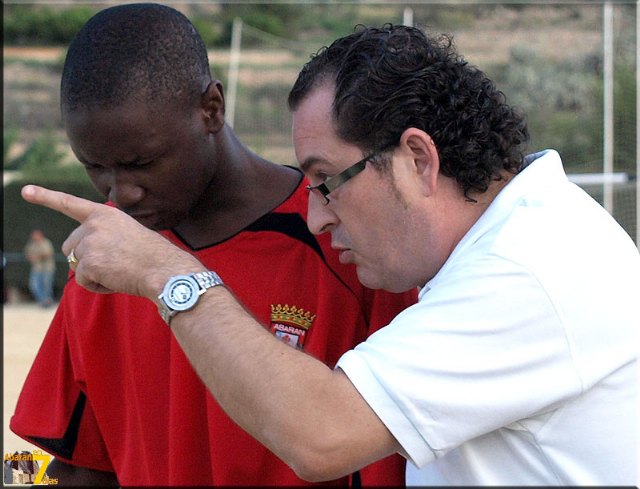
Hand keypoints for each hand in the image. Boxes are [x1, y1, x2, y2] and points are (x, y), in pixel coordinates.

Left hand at [21, 185, 203, 298]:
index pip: (70, 204)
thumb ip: (103, 238)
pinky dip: (98, 286)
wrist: (165, 269)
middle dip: (85, 260)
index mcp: (105, 214)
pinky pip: (83, 281)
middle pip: (70, 247)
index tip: (26, 191)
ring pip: (76, 266)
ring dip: (94, 274)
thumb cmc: (154, 256)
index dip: (46, 197)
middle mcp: (93, 225)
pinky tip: (118, 280)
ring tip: (120, 271)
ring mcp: (89, 243)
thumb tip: (79, 260)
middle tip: (115, 265)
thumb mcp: (129, 235)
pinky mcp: (88, 263)